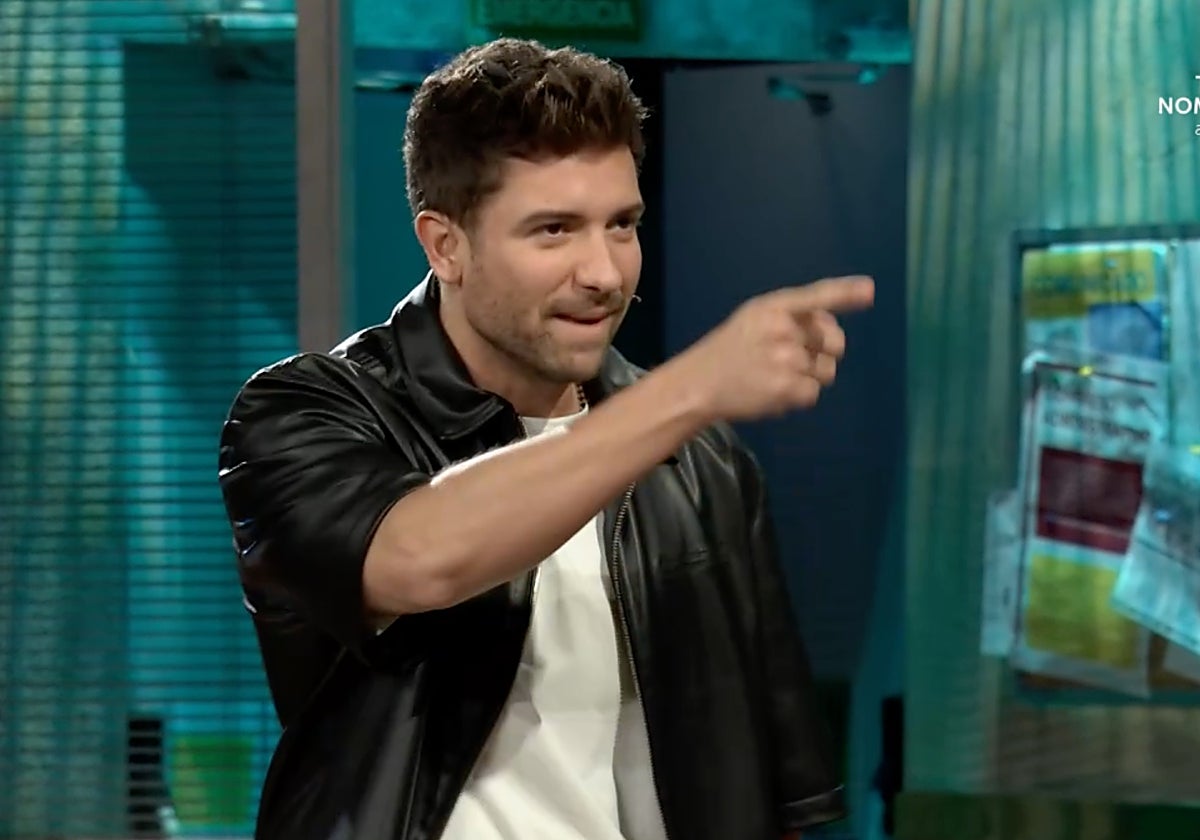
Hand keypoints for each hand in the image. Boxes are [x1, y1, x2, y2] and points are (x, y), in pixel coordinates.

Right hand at [672, 275, 874, 421]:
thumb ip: (791, 316)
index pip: (816, 297)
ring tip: (777, 375)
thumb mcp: (754, 319)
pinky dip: (799, 396)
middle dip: (825, 351)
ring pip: (828, 371)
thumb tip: (835, 330)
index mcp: (772, 306)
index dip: (845, 293)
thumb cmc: (731, 349)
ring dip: (810, 377)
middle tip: (795, 357)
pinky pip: (814, 393)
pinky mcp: (785, 388)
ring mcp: (784, 360)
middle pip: (834, 341)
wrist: (698, 384)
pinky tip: (774, 391)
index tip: (869, 291)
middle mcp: (781, 329)